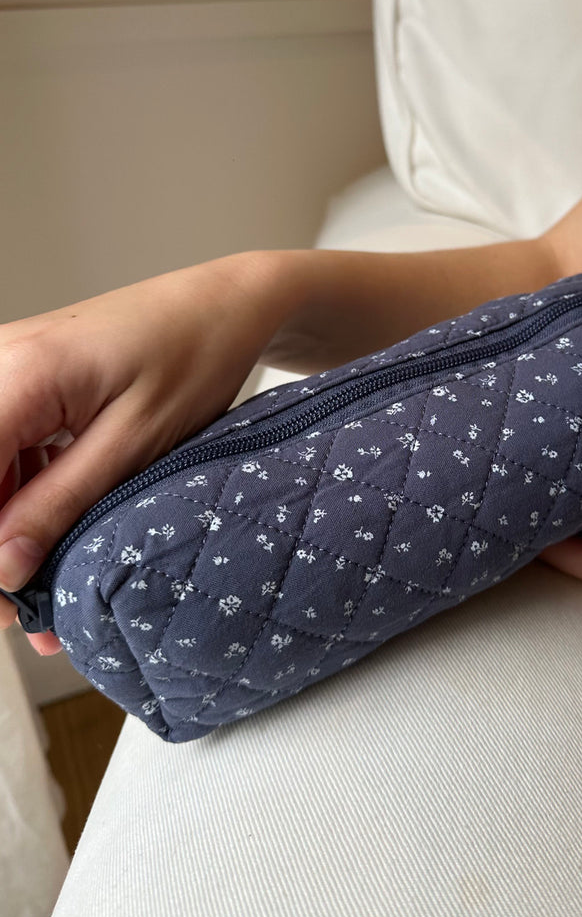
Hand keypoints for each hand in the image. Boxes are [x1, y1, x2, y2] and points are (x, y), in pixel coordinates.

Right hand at [0, 252, 288, 651]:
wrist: (224, 305)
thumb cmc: (193, 354)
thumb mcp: (133, 443)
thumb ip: (61, 504)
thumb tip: (3, 567)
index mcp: (18, 375)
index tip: (4, 599)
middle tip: (20, 611)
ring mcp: (7, 370)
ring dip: (3, 530)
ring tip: (43, 590)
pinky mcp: (23, 382)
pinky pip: (0, 448)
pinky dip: (19, 498)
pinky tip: (48, 540)